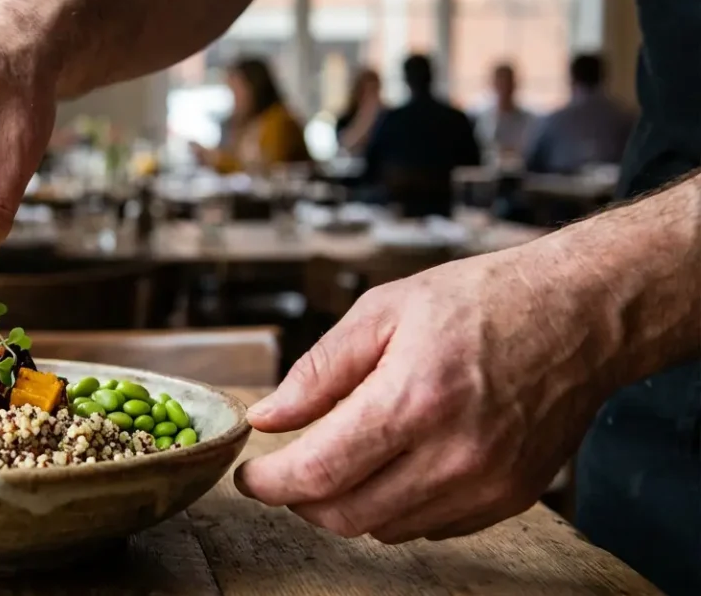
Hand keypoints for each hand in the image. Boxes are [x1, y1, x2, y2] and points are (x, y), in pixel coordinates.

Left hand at [234, 242, 619, 542]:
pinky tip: (397, 463)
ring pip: (384, 528)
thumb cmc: (483, 301)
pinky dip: (398, 506)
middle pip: (346, 515)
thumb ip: (317, 371)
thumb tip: (267, 418)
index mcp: (414, 399)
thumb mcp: (383, 312)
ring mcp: (486, 484)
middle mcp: (453, 454)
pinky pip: (430, 527)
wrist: (580, 314)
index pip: (319, 473)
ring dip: (349, 503)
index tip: (249, 476)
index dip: (270, 484)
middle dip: (301, 500)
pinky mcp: (509, 498)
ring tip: (346, 455)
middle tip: (288, 471)